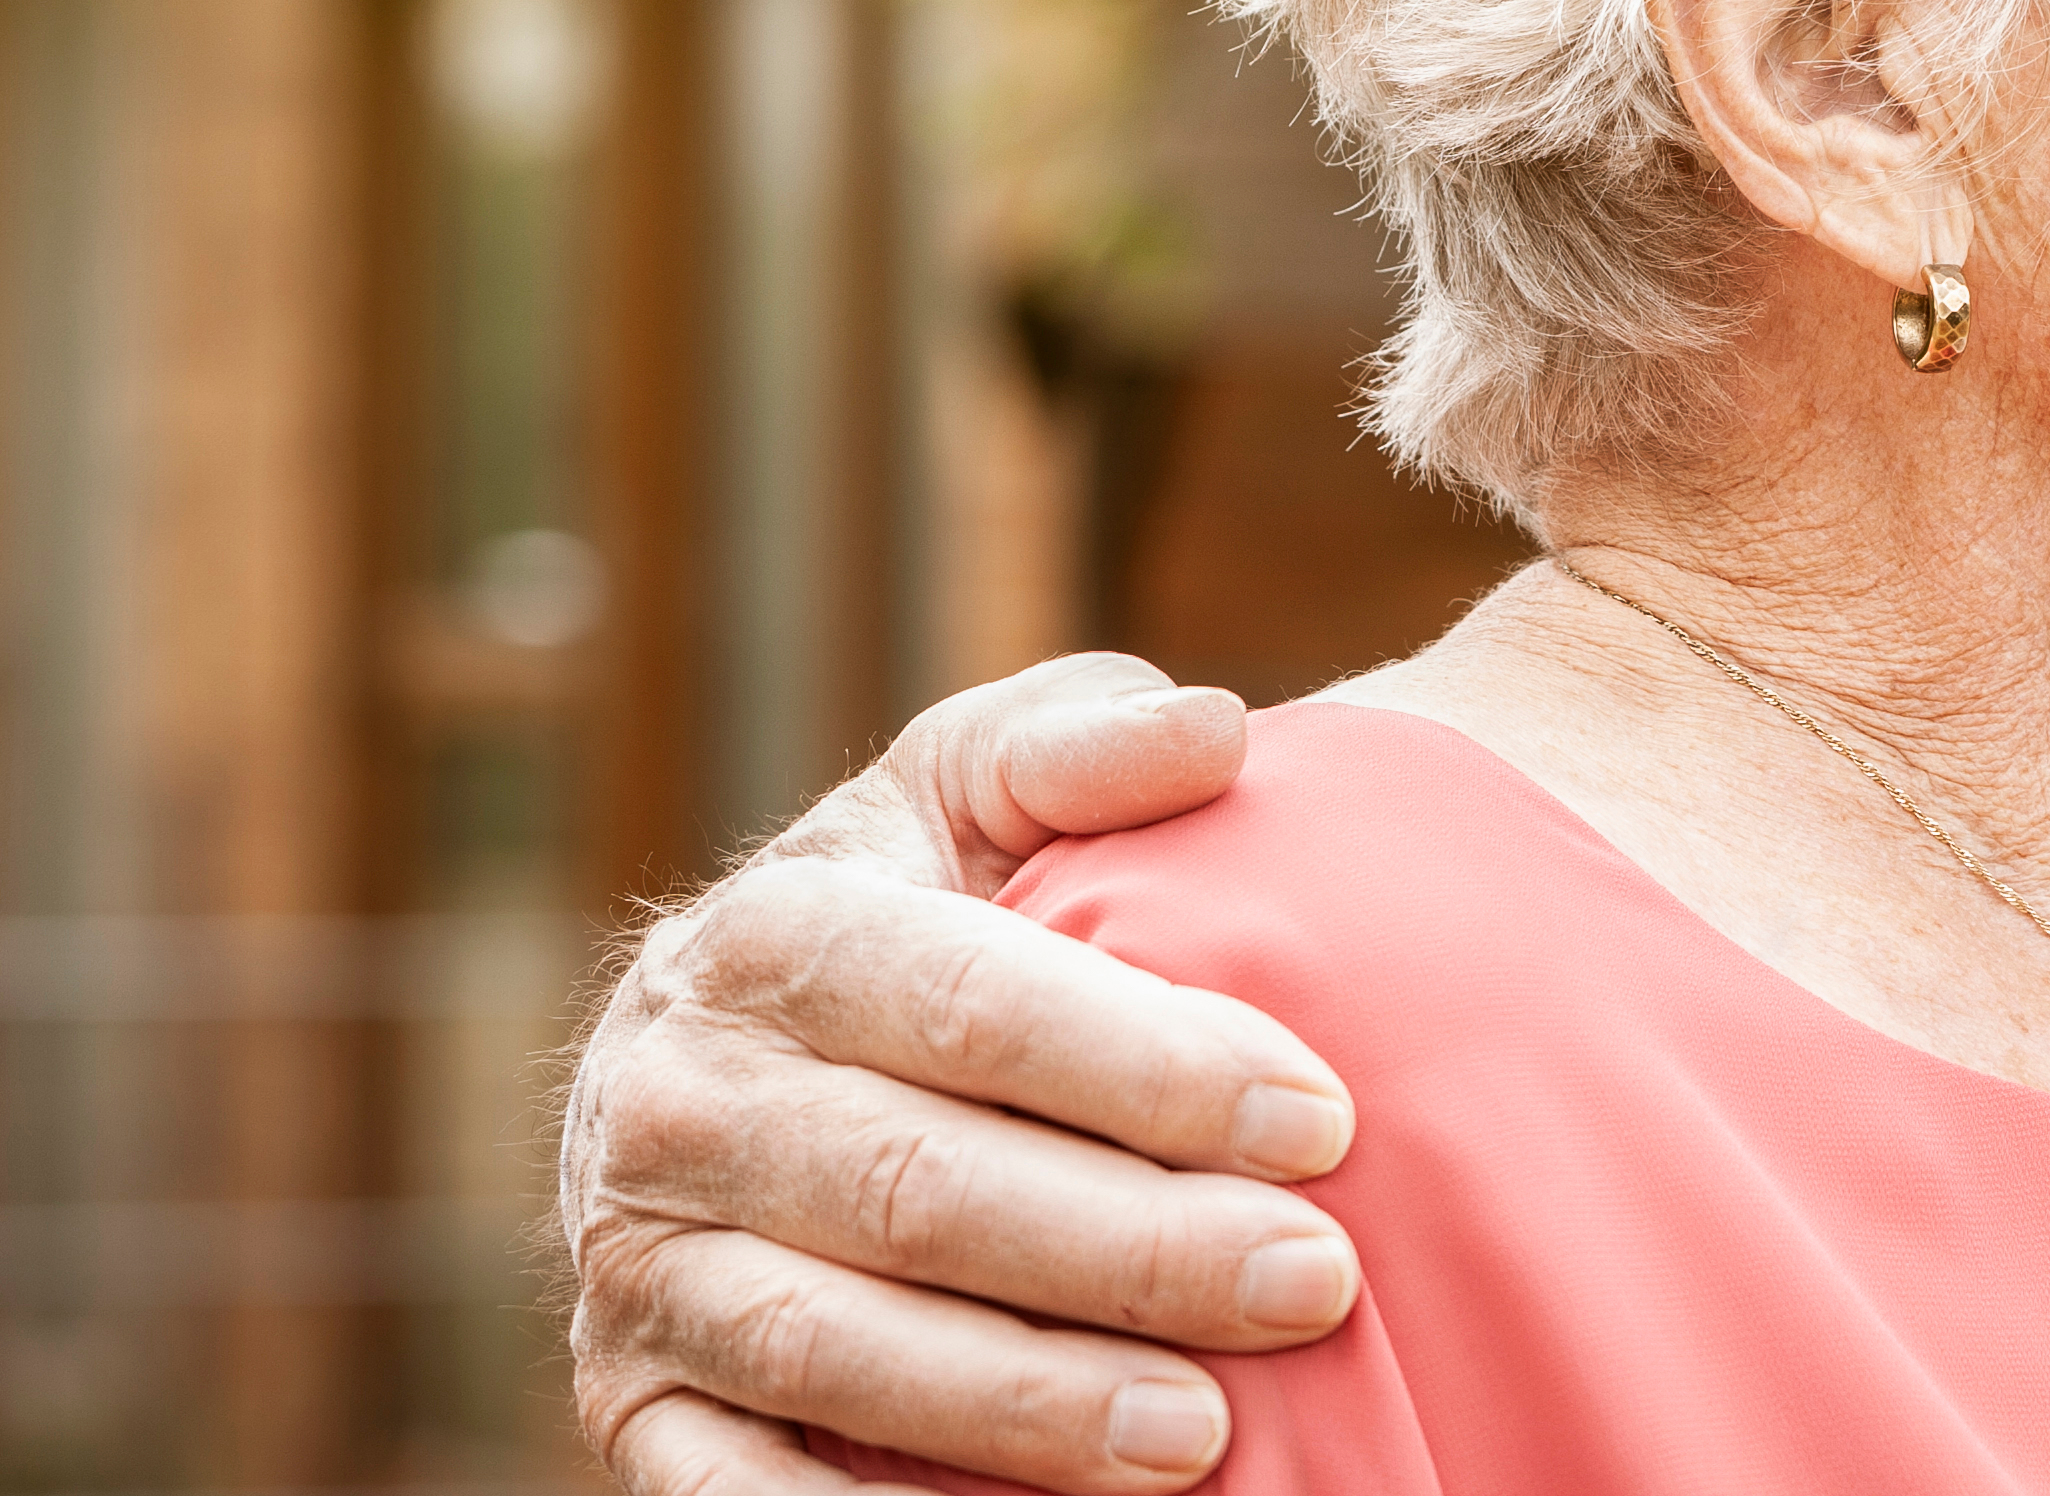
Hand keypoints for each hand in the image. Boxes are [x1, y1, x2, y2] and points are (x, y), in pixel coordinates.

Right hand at [564, 656, 1364, 1494]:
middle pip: (919, 1189)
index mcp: (771, 936)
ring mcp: (638, 1265)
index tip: (1322, 1117)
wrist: (727, 1046)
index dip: (1151, 1065)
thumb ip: (1079, 746)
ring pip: (834, 1349)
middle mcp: (676, 1102)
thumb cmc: (916, 903)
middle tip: (1310, 1284)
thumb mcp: (970, 788)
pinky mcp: (628, 1402)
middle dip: (1129, 1251)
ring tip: (1200, 1438)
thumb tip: (1216, 727)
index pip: (972, 1004)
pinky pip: (722, 1490)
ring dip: (1022, 1403)